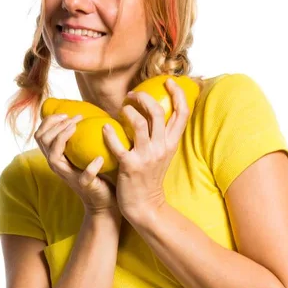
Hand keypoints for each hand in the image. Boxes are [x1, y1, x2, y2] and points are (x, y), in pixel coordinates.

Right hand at [34, 113, 118, 216]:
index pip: (40, 135)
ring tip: (77, 128)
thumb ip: (80, 137)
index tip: (67, 114)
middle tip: (74, 119)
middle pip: (42, 141)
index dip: (50, 121)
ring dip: (63, 137)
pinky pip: (85, 175)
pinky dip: (92, 166)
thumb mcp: (84, 152)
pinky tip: (100, 158)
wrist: (104, 200)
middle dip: (56, 125)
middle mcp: (57, 165)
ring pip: (53, 156)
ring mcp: (68, 176)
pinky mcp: (84, 186)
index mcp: (56, 156)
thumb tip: (86, 111)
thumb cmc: (96, 172)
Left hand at [103, 78, 189, 223]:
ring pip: (138, 124)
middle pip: (157, 112)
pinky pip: (117, 144)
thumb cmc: (150, 177)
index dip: (178, 94)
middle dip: (143, 97)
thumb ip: (162, 135)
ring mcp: (146, 156)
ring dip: (127, 111)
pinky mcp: (130, 166)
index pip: (183, 113)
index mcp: (172, 143)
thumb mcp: (163, 154)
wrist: (145, 206)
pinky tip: (105, 128)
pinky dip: (109, 133)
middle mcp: (162, 147)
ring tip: (120, 109)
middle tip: (132, 95)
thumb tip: (156, 112)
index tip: (169, 81)